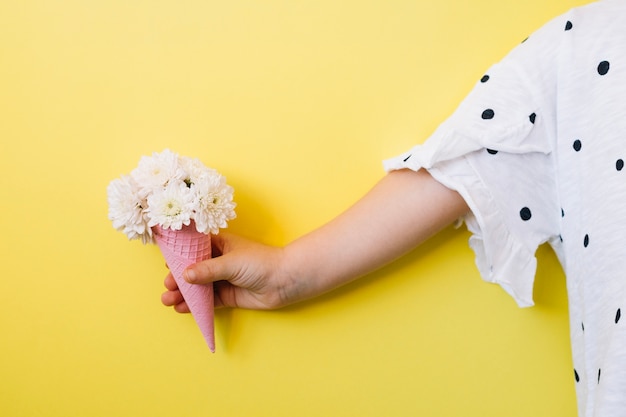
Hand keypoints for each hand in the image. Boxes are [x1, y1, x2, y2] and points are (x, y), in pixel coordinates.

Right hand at [161, 233, 296, 310]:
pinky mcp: (227, 296)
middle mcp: (219, 261)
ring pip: (198, 287)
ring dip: (183, 293)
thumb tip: (184, 276)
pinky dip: (194, 305)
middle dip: (178, 278)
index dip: (180, 255)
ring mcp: (223, 279)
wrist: (285, 281)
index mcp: (220, 244)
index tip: (166, 264)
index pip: (194, 248)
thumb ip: (207, 270)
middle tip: (167, 286)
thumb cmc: (261, 263)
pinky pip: (207, 300)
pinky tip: (182, 308)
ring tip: (168, 300)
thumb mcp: (231, 263)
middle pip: (193, 269)